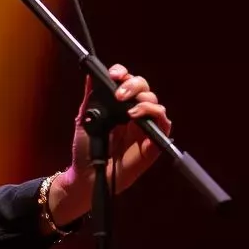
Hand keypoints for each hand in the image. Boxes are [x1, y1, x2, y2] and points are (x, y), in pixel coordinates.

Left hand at [50, 63, 170, 224]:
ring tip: (129, 109)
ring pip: (155, 102)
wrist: (88, 175)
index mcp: (117, 105)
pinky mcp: (153, 142)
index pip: (127, 81)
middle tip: (120, 94)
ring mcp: (144, 127)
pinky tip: (137, 116)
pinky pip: (164, 124)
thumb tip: (90, 75)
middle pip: (144, 88)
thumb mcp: (84, 120)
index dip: (123, 74)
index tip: (114, 75)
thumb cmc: (85, 149)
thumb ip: (90, 98)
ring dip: (144, 100)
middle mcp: (133, 112)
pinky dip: (154, 115)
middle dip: (134, 84)